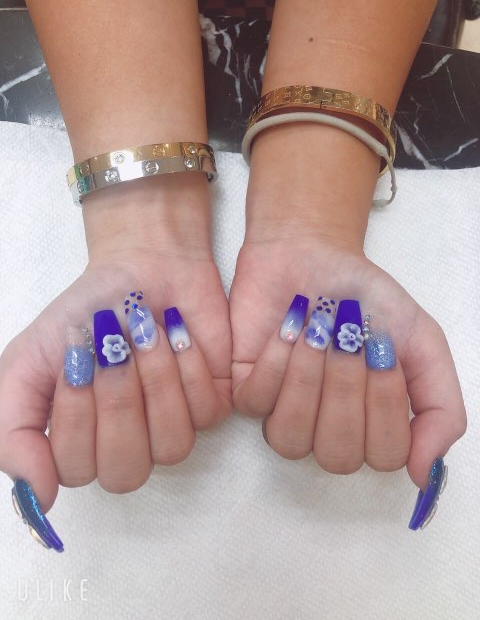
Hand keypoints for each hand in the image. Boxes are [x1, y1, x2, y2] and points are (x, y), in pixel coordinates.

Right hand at [0, 175, 231, 522]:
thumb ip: (13, 431)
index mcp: (81, 444)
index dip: (77, 413)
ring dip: (155, 381)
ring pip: (171, 447)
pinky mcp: (213, 405)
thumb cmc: (84, 313)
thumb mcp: (27, 363)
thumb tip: (36, 499)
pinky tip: (177, 334)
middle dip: (117, 400)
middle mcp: (128, 446)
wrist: (140, 269)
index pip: (77, 469)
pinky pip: (206, 411)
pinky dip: (188, 364)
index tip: (75, 359)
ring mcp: (173, 428)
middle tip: (112, 347)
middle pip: (126, 470)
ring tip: (146, 335)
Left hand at [230, 235, 465, 494]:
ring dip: (308, 379)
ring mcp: (283, 414)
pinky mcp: (246, 392)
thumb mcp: (422, 341)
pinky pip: (256, 403)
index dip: (385, 402)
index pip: (384, 455)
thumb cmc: (367, 297)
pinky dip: (275, 362)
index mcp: (372, 424)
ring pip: (291, 440)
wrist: (312, 254)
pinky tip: (287, 331)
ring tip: (317, 333)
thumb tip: (424, 475)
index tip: (382, 348)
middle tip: (348, 336)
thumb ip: (440, 408)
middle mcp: (327, 429)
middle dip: (346, 387)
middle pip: (338, 454)